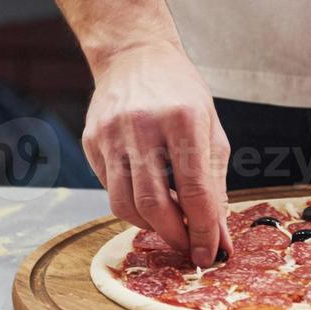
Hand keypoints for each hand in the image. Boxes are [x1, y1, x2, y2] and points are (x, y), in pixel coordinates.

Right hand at [81, 40, 232, 267]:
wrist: (134, 54)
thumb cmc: (179, 92)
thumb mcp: (210, 128)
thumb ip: (215, 184)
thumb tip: (219, 237)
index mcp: (183, 119)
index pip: (195, 191)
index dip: (204, 231)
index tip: (210, 255)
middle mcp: (143, 126)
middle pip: (155, 204)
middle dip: (175, 237)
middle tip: (189, 249)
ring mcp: (111, 133)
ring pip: (124, 204)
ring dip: (149, 227)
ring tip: (168, 226)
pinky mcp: (91, 140)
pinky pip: (109, 188)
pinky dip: (130, 204)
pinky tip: (146, 197)